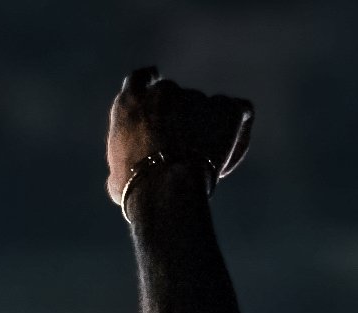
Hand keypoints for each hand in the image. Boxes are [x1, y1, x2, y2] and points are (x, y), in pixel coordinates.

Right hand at [105, 66, 253, 206]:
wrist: (164, 186)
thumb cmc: (135, 188)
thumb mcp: (118, 178)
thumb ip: (126, 163)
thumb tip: (124, 175)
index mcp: (132, 102)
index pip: (142, 79)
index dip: (151, 87)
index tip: (158, 99)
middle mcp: (164, 91)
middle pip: (177, 99)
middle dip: (181, 120)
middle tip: (182, 152)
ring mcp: (196, 97)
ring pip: (206, 110)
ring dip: (207, 131)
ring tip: (203, 166)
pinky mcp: (225, 108)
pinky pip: (239, 111)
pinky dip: (238, 128)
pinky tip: (231, 149)